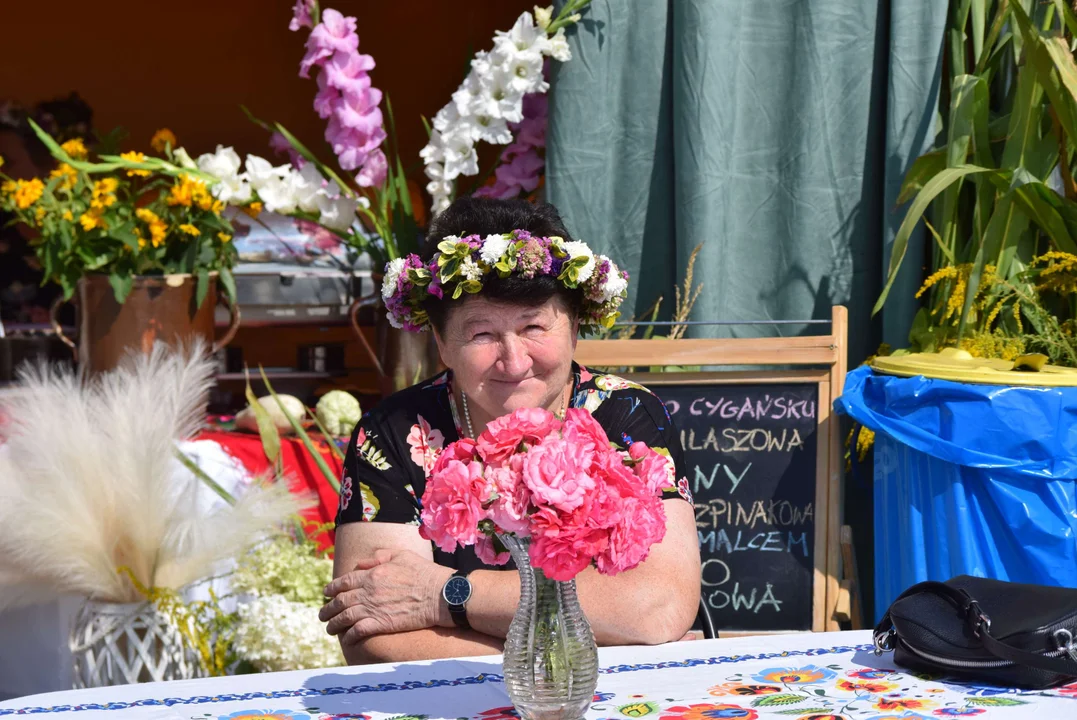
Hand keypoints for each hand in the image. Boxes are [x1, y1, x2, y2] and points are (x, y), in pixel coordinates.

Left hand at [319, 548, 452, 644]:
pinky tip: (347, 639)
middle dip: (327, 609)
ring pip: (345, 617)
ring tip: (330, 629)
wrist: (439, 595)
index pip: (344, 582)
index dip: (332, 588)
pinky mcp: (381, 624)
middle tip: (322, 614)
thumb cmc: (424, 573)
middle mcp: (369, 591)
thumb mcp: (402, 555)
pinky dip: (349, 636)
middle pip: (340, 601)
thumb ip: (380, 555)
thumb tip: (362, 563)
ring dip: (334, 624)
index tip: (326, 594)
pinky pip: (358, 631)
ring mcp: (374, 608)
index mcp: (373, 573)